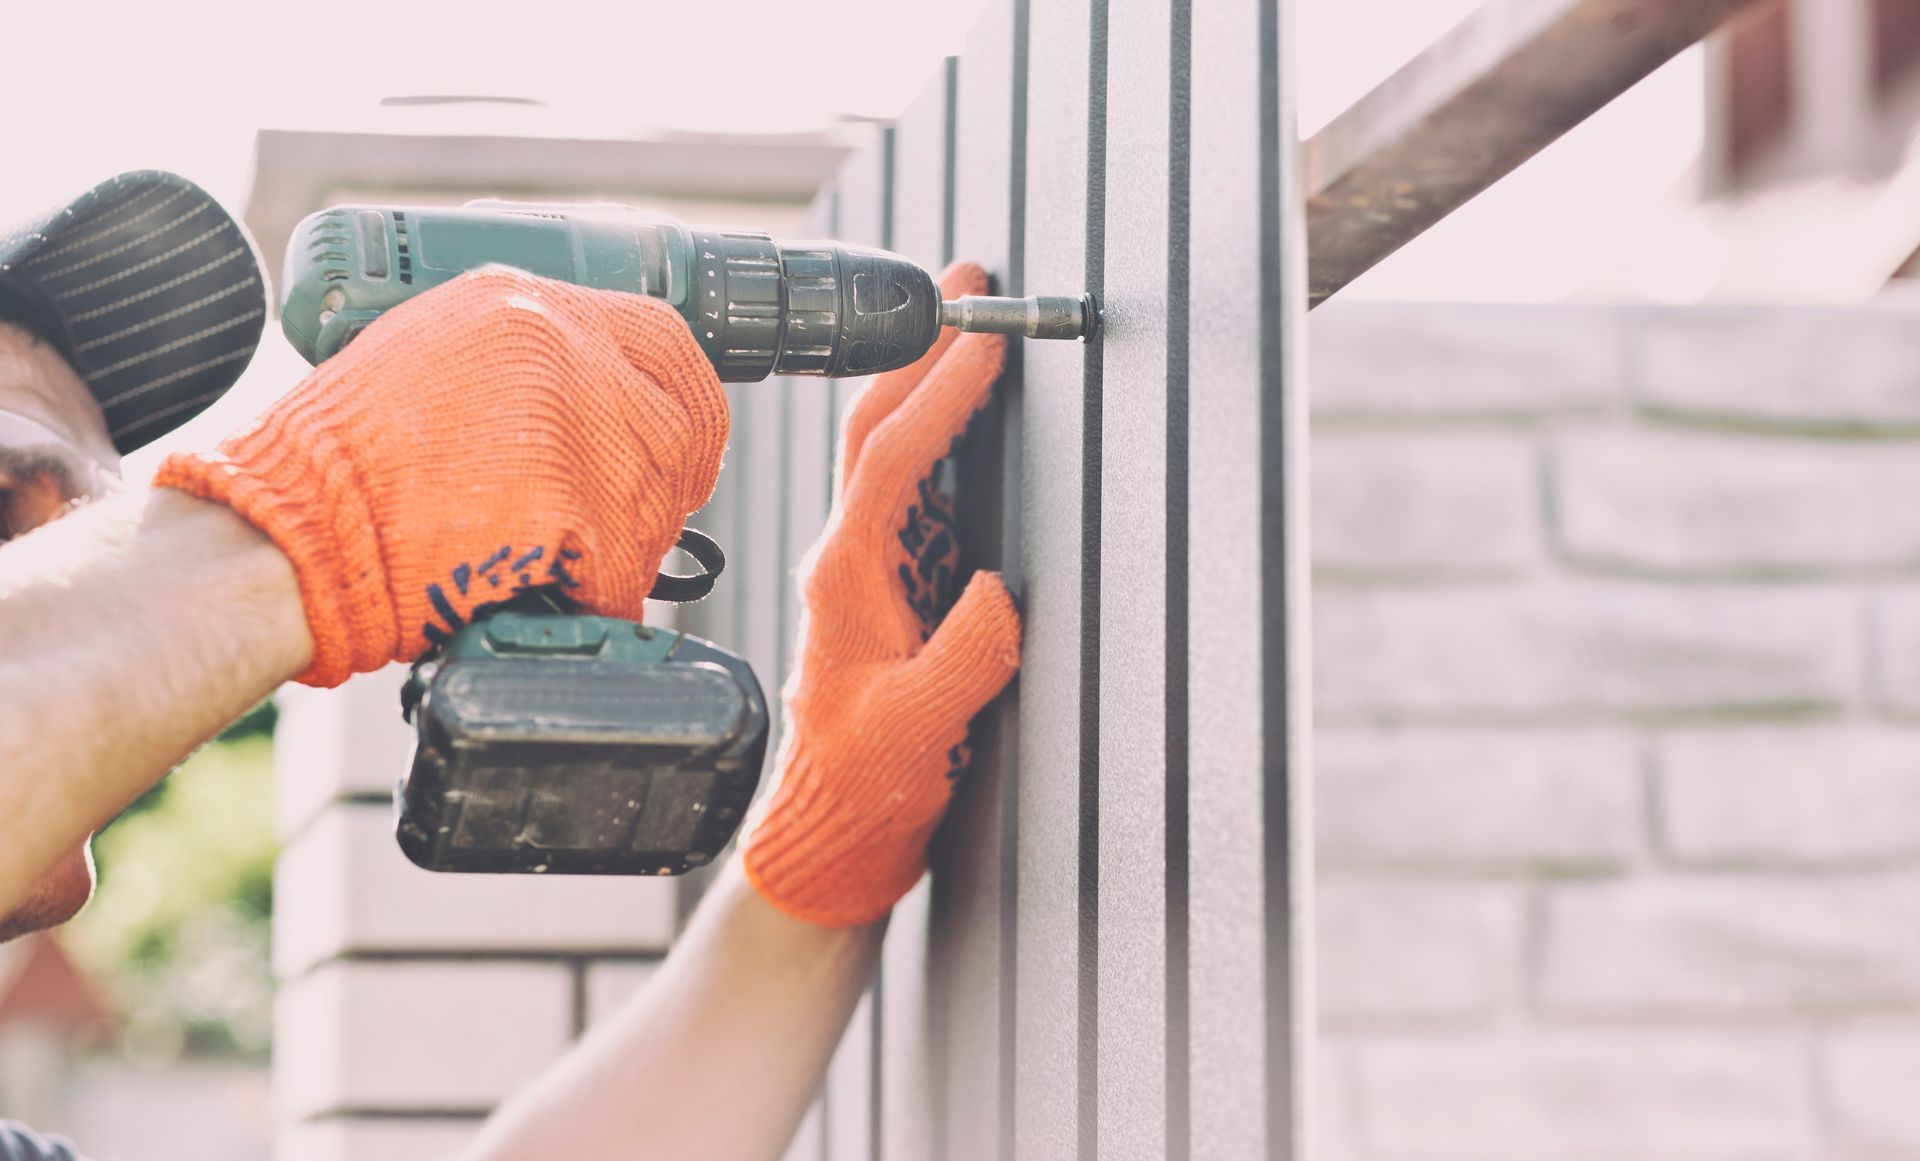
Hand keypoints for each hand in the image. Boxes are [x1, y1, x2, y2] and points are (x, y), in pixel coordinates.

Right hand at [155, 268, 727, 686]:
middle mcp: (562, 347)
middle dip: (667, 476)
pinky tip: (555, 590)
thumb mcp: (428, 355)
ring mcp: (578, 423)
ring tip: (561, 553)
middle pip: (684, 422)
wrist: (294, 534)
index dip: (681, 394)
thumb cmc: (340, 465)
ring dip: (631, 539)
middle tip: (627, 510)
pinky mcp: (582, 502)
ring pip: (663, 497)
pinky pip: (631, 563)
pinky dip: (603, 590)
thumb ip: (519, 357)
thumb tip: (594, 392)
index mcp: (524, 303)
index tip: (675, 431)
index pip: (664, 336)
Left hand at [742, 262, 1021, 927]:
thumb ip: (963, 661)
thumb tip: (998, 590)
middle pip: (874, 430)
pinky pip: (909, 487)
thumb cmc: (866, 784)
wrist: (831, 831)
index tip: (981, 340)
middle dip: (918, 351)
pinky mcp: (888, 585)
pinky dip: (935, 432)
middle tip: (965, 286)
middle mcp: (847, 558)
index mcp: (847, 579)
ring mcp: (865, 567)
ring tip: (967, 322)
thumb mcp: (918, 731)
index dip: (937, 396)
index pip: (889, 461)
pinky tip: (963, 410)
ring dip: (923, 379)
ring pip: (887, 449)